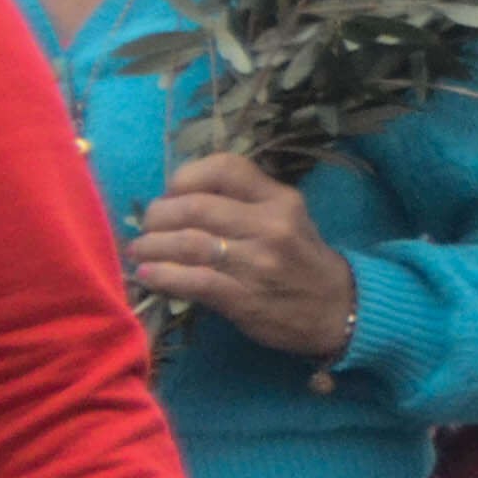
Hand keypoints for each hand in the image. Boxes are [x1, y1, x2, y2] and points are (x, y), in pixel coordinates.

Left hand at [130, 160, 359, 360]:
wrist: (338, 309)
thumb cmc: (302, 261)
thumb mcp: (287, 218)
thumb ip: (243, 204)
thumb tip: (177, 200)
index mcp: (281, 199)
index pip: (225, 168)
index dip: (185, 177)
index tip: (171, 194)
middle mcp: (271, 226)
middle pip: (195, 208)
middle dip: (158, 217)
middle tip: (147, 228)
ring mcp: (258, 264)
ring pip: (188, 244)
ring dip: (152, 247)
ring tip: (139, 252)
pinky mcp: (245, 298)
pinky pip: (193, 281)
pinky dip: (163, 276)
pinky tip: (148, 274)